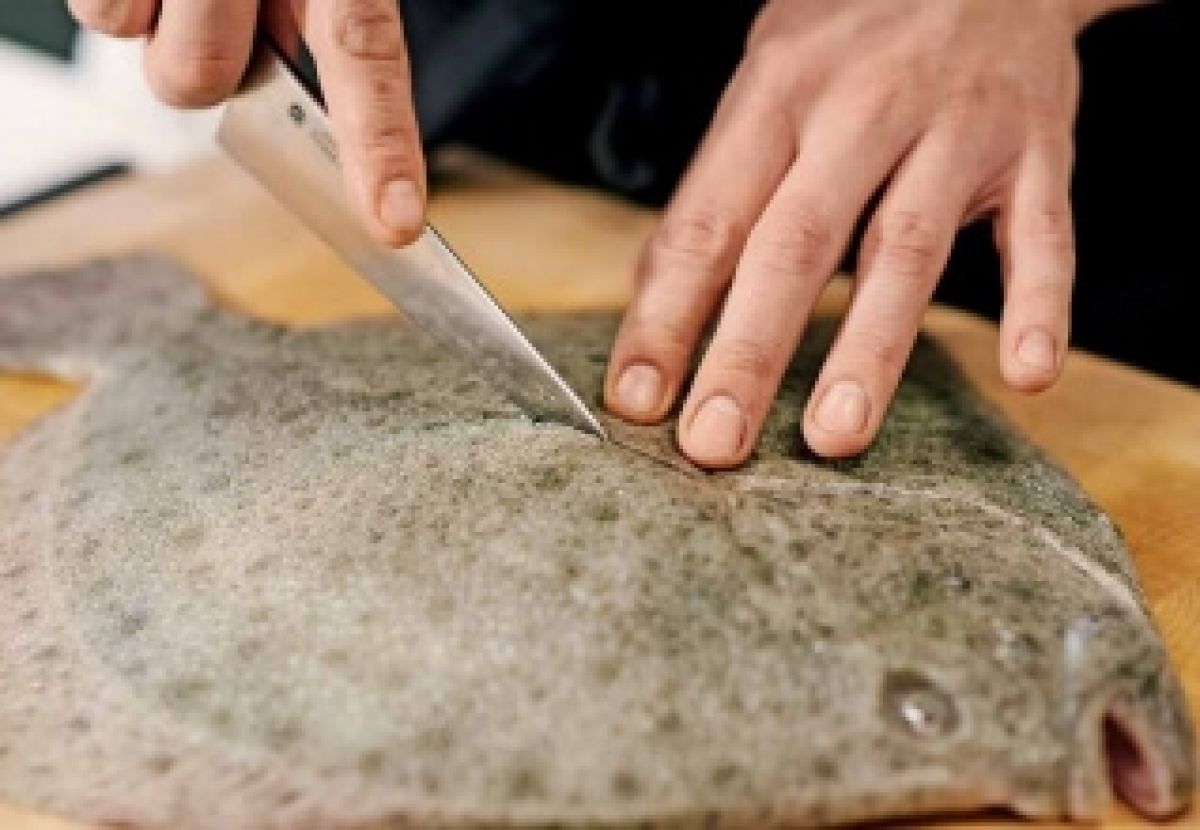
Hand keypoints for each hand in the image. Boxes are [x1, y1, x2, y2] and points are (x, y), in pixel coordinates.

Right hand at [67, 0, 424, 245]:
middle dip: (201, 63)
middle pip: (201, 80)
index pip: (365, 54)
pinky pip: (99, 13)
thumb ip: (321, 24)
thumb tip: (324, 118)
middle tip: (213, 5)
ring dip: (157, 23)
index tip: (394, 223)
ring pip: (147, 55)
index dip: (380, 144)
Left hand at [606, 0, 1117, 466]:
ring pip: (908, 247)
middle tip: (714, 444)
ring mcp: (955, 128)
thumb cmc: (853, 35)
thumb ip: (721, 187)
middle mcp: (861, 108)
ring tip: (833, 436)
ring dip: (871, 348)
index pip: (709, 221)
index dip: (667, 315)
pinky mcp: (1036, 148)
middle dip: (749, 352)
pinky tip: (1026, 375)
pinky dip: (1038, 304)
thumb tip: (655, 299)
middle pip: (795, 244)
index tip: (637, 399)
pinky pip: (1043, 233)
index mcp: (776, 94)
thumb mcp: (768, 82)